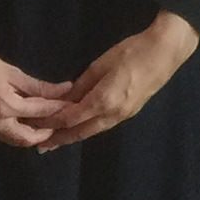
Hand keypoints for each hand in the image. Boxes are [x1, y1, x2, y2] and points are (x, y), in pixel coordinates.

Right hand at [0, 42, 69, 147]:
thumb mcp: (11, 71)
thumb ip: (37, 86)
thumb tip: (62, 90)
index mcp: (5, 106)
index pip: (39, 111)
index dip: (58, 107)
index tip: (72, 103)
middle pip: (27, 138)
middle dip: (46, 133)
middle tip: (60, 122)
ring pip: (14, 139)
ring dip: (31, 134)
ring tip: (46, 123)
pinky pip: (3, 134)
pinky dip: (18, 131)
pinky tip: (26, 120)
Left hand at [41, 12, 199, 150]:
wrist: (165, 52)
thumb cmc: (131, 52)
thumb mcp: (100, 65)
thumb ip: (81, 85)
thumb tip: (64, 99)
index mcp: (103, 101)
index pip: (70, 118)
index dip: (51, 123)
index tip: (34, 126)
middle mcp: (113, 114)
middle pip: (81, 132)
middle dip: (60, 140)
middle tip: (41, 147)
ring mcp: (123, 115)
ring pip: (93, 131)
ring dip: (73, 136)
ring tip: (56, 142)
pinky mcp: (130, 112)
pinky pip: (103, 125)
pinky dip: (87, 129)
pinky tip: (79, 128)